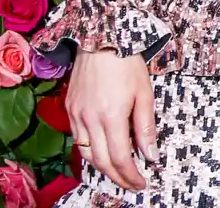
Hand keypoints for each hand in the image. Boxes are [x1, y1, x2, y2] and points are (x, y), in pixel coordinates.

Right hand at [67, 49, 157, 191]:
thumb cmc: (127, 61)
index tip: (141, 182)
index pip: (121, 158)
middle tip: (131, 183)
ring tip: (119, 170)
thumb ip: (145, 125)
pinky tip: (102, 150)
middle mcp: (90, 119)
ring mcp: (77, 114)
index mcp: (111, 116)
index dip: (131, 175)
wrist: (102, 36)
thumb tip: (150, 155)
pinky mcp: (70, 108)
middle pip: (102, 162)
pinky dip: (90, 150)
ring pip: (87, 153)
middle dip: (118, 177)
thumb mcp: (144, 91)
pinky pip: (77, 139)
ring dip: (103, 167)